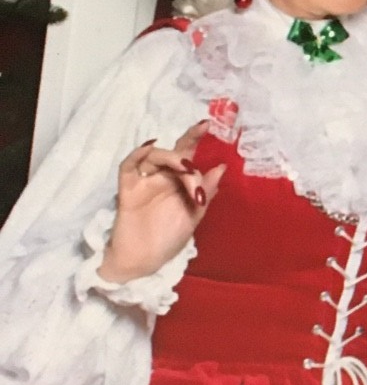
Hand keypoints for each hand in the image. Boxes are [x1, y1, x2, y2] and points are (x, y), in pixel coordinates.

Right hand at [99, 123, 225, 283]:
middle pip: (173, 154)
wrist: (144, 261)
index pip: (187, 155)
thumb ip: (206, 190)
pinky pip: (129, 166)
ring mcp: (144, 182)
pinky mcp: (127, 189)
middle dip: (186, 151)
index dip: (194, 138)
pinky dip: (138, 155)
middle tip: (193, 169)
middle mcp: (162, 178)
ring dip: (171, 159)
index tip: (206, 123)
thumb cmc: (169, 239)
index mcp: (179, 183)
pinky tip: (150, 148)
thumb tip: (222, 167)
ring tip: (185, 170)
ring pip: (154, 156)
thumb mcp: (195, 214)